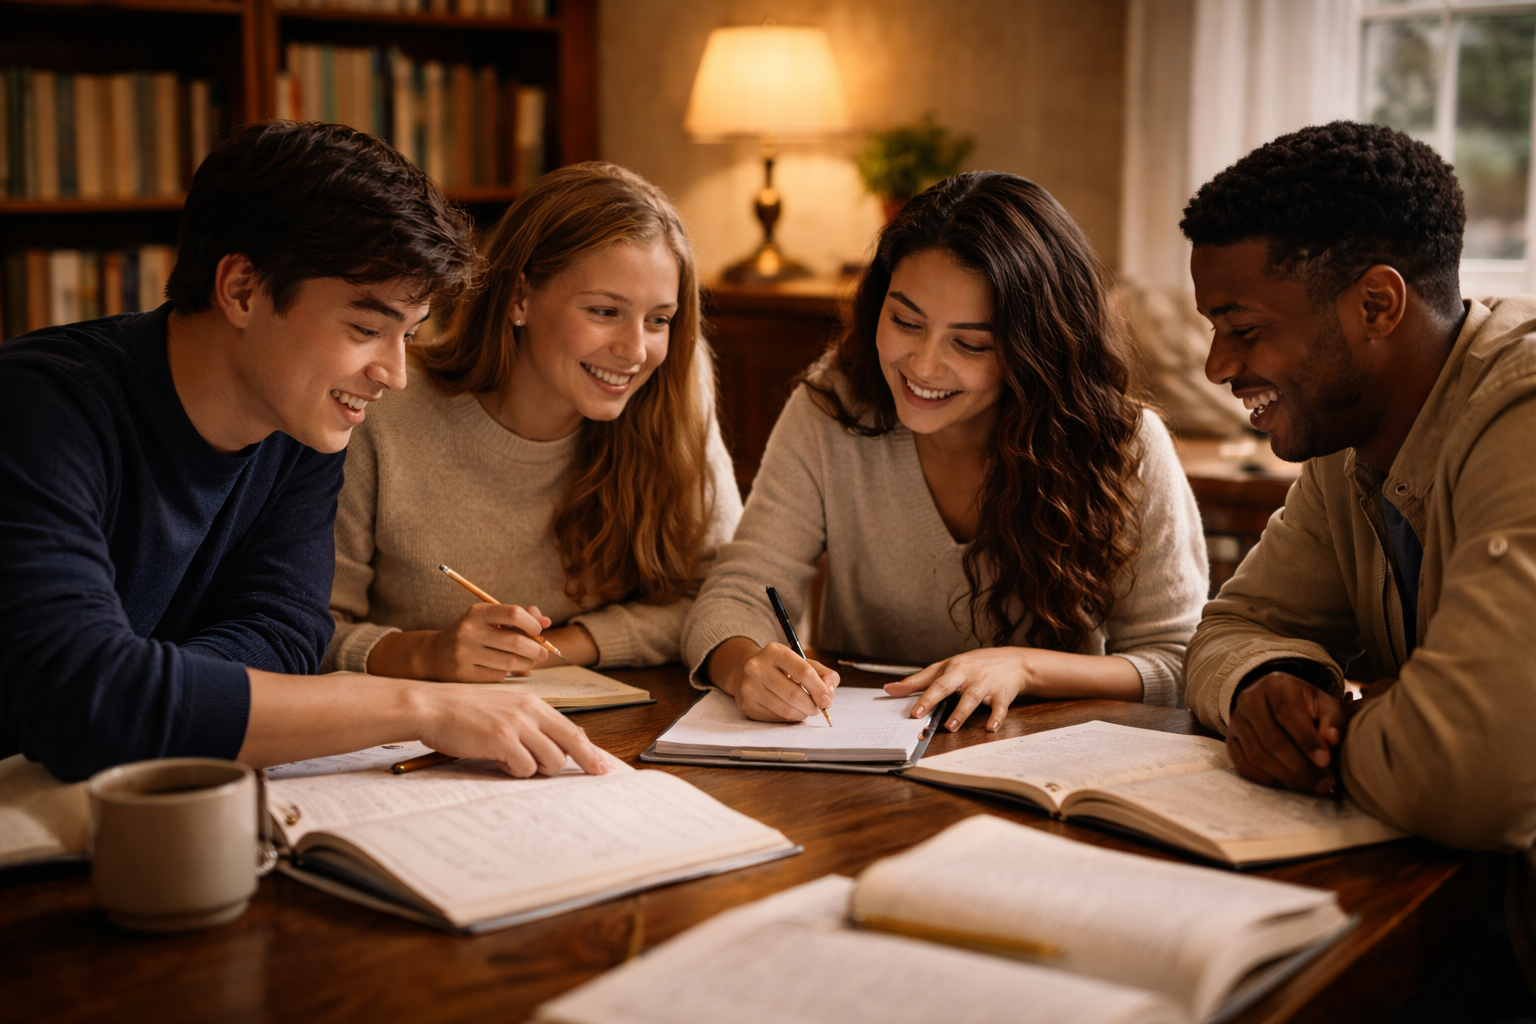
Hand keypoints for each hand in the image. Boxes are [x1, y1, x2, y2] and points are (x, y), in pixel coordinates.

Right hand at [367, 603, 553, 681]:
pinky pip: (498, 676)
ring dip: (527, 664)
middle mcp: (469, 631)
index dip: (532, 624)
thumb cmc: (471, 634)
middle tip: (543, 653)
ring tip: (530, 662)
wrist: (433, 654)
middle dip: (536, 649)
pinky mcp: (463, 674)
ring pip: (510, 662)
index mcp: (477, 612)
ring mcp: (464, 654)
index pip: (513, 613)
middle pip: (516, 642)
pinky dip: (508, 674)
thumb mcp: (489, 618)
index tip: (538, 631)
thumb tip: (546, 622)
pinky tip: (506, 669)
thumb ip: (518, 616)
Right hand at [416, 684, 609, 777]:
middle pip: (573, 743)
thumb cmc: (464, 712)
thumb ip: (529, 725)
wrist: (433, 707)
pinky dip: (517, 772)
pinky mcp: (503, 740)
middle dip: (587, 763)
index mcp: (533, 704)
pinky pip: (526, 769)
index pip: (572, 729)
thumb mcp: (504, 710)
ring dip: (540, 769)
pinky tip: (501, 763)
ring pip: (552, 760)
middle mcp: (530, 712)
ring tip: (517, 762)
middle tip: (595, 776)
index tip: (603, 765)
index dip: (591, 750)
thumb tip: (554, 750)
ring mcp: (518, 725)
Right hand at [709, 637, 839, 721]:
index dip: (819, 688)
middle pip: (793, 694)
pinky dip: (789, 718)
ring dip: (801, 714)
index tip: (828, 701)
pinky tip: (790, 710)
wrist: (747, 673)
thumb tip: (829, 694)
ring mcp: (749, 687)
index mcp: (774, 651)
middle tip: (818, 709)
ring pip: (785, 709)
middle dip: (812, 706)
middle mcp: (757, 667)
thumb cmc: (782, 668)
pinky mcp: (747, 705)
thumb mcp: (803, 662)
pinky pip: (775, 718)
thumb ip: (823, 675)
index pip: (803, 671)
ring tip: (805, 710)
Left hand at [884, 648, 1029, 731]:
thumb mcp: (947, 667)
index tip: (911, 711)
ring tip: (951, 726)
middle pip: (948, 686)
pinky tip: (991, 728)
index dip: (922, 697)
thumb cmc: (974, 665)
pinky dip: (996, 717)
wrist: (1014, 662)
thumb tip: (890, 689)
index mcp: (954, 669)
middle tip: (921, 716)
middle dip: (934, 700)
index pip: (934, 682)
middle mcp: (968, 675)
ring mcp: (986, 685)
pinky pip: (1000, 707)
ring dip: (962, 712)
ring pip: (972, 698)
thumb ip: (919, 680)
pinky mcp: (1003, 695)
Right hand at [1227, 672, 1346, 795]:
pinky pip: (1244, 765)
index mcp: (1276, 685)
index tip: (1325, 761)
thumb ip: (1332, 721)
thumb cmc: (1305, 705)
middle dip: (1300, 766)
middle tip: (1323, 783)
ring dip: (1286, 776)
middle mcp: (1249, 700)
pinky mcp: (1230, 740)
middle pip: (1271, 739)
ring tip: (1311, 785)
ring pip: (1257, 755)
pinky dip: (1267, 779)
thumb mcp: (1325, 705)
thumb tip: (1332, 740)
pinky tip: (1287, 783)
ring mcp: (1236, 720)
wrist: (1272, 702)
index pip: (1287, 712)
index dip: (1306, 739)